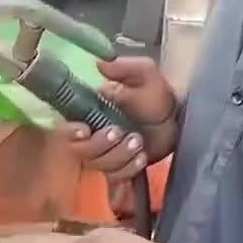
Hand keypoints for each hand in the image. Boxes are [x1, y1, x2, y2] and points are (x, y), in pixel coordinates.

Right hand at [61, 57, 178, 181]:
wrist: (177, 120)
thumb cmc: (155, 96)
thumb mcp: (145, 74)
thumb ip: (125, 68)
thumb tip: (100, 65)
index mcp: (89, 112)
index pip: (65, 127)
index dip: (68, 132)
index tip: (84, 130)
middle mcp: (92, 136)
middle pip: (81, 151)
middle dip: (99, 144)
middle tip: (119, 131)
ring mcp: (106, 155)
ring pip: (100, 165)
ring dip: (118, 155)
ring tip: (137, 141)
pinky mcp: (120, 169)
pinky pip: (117, 177)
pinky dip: (129, 168)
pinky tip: (141, 157)